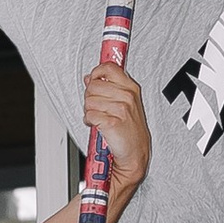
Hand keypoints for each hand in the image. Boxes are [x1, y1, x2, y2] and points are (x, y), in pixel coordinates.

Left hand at [84, 62, 149, 194]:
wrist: (134, 154)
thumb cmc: (130, 131)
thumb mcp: (125, 104)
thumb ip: (108, 88)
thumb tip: (90, 78)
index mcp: (130, 88)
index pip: (108, 68)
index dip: (96, 73)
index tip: (93, 78)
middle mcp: (126, 96)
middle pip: (93, 85)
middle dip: (90, 97)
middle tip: (97, 107)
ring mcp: (120, 109)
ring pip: (89, 101)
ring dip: (89, 111)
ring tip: (99, 118)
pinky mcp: (111, 122)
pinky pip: (89, 115)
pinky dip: (90, 122)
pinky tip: (98, 125)